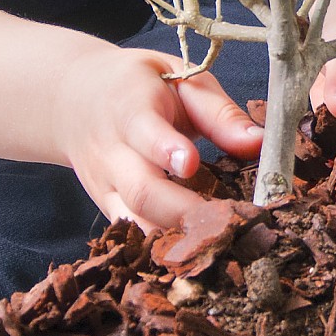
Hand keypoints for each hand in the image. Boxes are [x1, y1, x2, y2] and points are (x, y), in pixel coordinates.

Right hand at [51, 44, 263, 230]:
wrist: (74, 100)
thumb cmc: (141, 86)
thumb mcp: (180, 79)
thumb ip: (218, 112)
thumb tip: (260, 143)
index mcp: (130, 109)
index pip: (143, 132)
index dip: (166, 149)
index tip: (192, 164)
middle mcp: (111, 153)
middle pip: (140, 191)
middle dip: (182, 211)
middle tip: (229, 223)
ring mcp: (105, 187)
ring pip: (135, 222)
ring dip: (177, 238)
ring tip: (222, 244)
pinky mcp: (107, 210)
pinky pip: (134, 234)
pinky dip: (165, 247)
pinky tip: (200, 255)